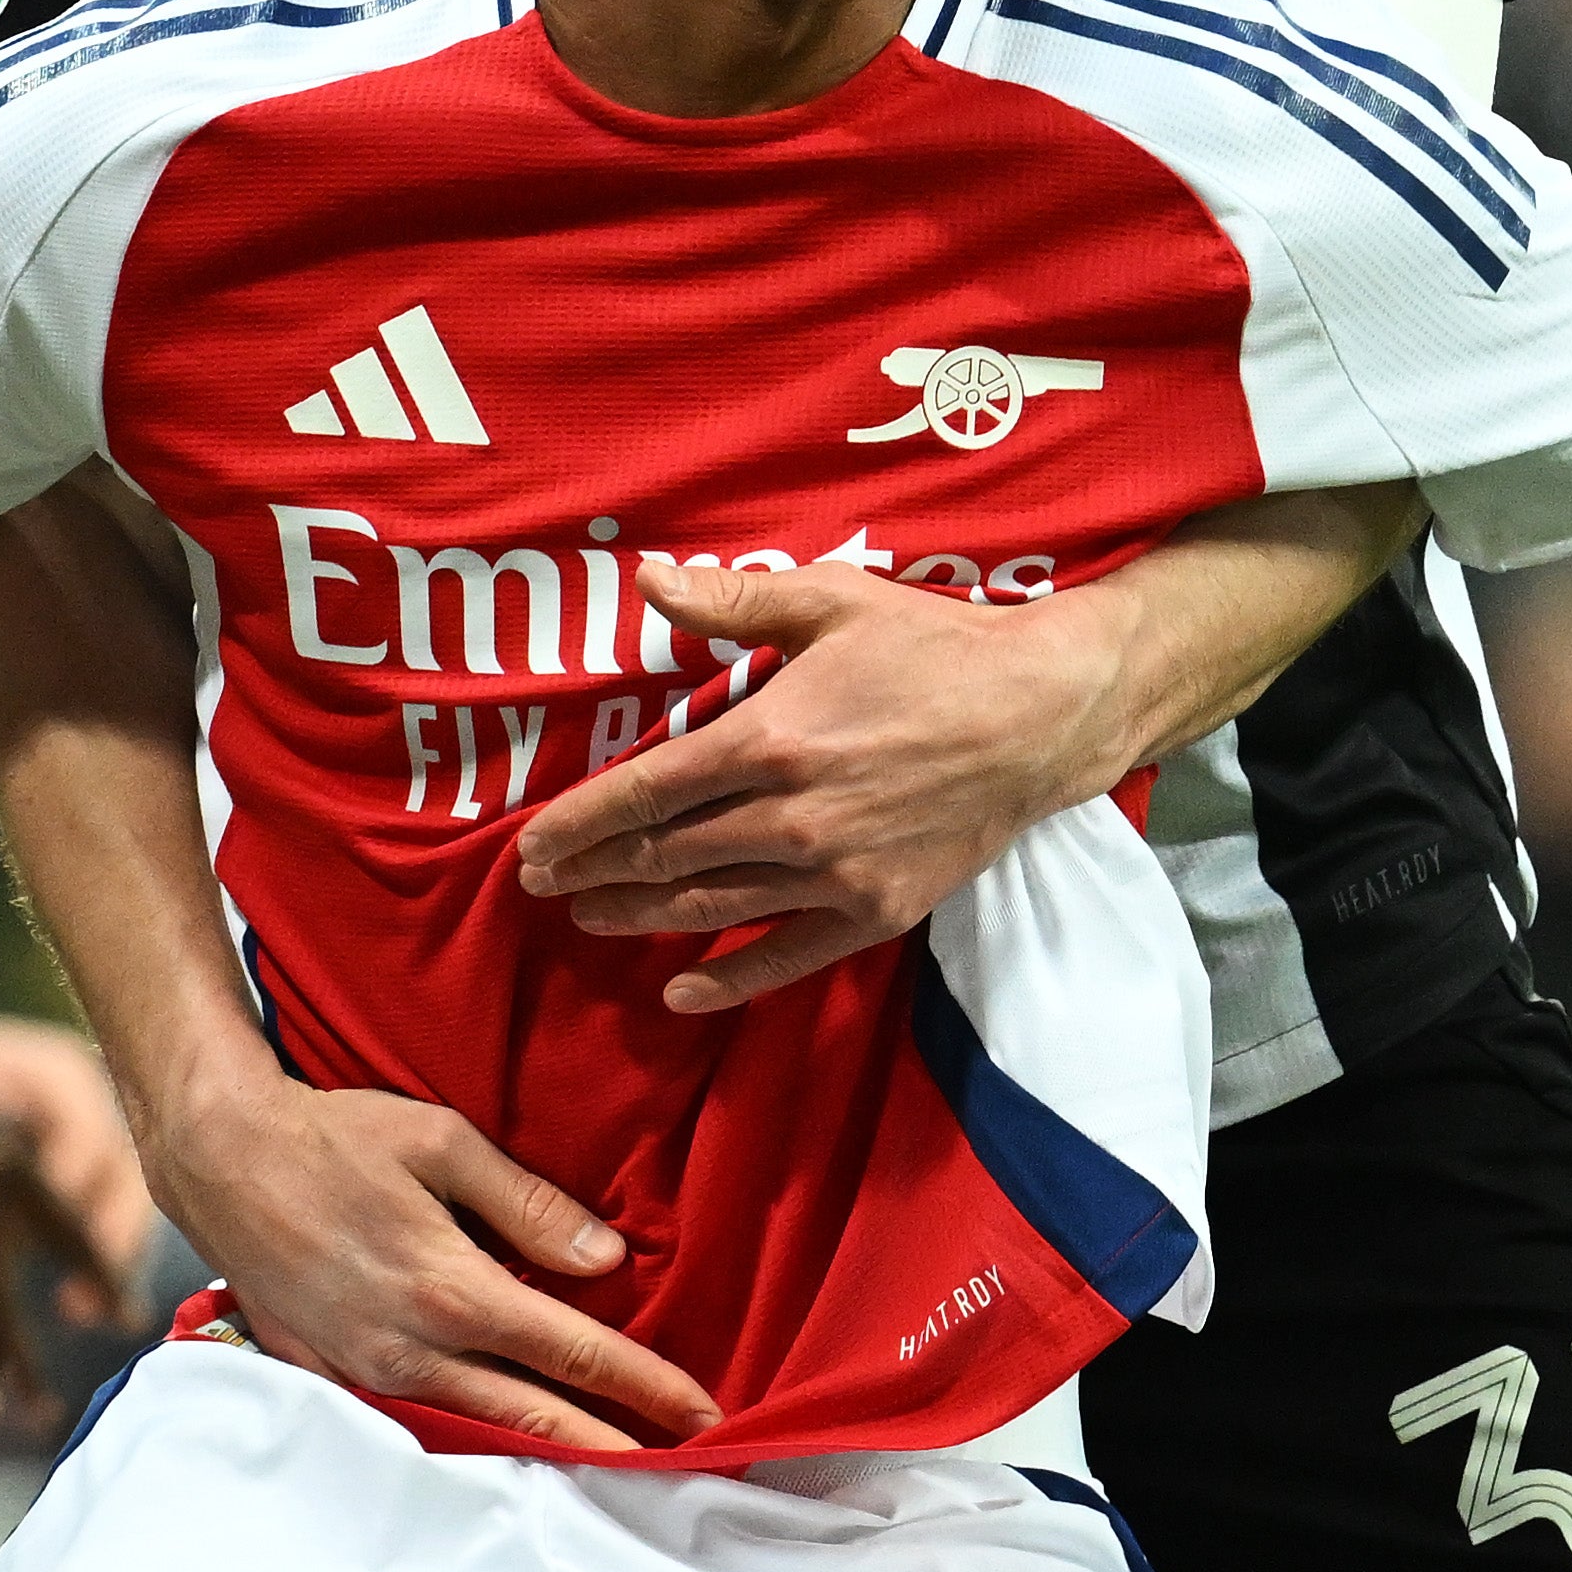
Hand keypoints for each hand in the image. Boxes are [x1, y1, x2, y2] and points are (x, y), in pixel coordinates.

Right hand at [138, 1051, 714, 1454]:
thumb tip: (604, 1257)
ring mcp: (370, 1375)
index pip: (575, 1354)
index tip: (706, 1416)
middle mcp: (414, 1350)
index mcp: (453, 1290)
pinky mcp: (334, 1380)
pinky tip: (515, 1449)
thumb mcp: (441, 1142)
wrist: (220, 1160)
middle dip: (616, 1448)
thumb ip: (527, 1204)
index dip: (646, 1387)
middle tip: (685, 1472)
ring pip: (479, 1433)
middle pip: (537, 1419)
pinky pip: (421, 1422)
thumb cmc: (334, 1137)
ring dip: (551, 1456)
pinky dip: (476, 1440)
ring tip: (615, 1470)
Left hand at [509, 556, 1135, 1014]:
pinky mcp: (875, 911)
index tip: (531, 845)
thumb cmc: (932, 647)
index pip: (645, 794)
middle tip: (545, 882)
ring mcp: (834, 874)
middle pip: (666, 857)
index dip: (579, 824)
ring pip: (712, 908)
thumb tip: (646, 583)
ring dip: (641, 918)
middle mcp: (790, 818)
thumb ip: (732, 602)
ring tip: (593, 917)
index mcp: (767, 740)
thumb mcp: (830, 602)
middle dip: (596, 871)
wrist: (1040, 716)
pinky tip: (682, 989)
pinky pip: (787, 956)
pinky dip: (729, 978)